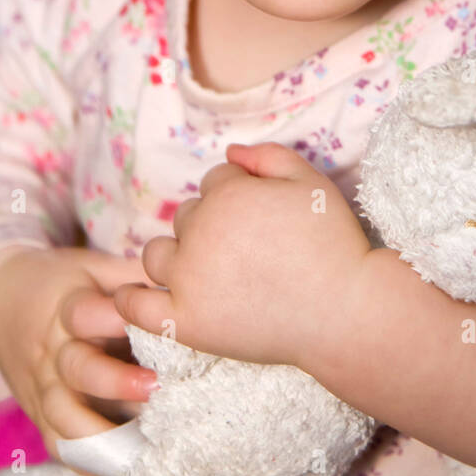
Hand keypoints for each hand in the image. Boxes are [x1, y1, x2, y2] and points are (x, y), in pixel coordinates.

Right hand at [0, 246, 161, 463]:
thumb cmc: (62, 284)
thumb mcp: (92, 267)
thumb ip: (131, 275)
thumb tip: (182, 277)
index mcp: (67, 307)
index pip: (85, 313)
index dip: (117, 318)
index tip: (156, 321)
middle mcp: (52, 349)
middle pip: (77, 369)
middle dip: (116, 381)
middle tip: (157, 387)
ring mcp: (43, 386)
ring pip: (63, 416)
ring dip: (103, 432)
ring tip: (145, 441)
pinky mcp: (39, 413)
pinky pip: (57, 444)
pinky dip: (87, 460)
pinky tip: (122, 467)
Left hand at [113, 143, 370, 369]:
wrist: (346, 312)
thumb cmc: (334, 244)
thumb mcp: (311, 182)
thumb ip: (268, 156)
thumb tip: (229, 152)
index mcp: (226, 195)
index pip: (214, 183)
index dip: (239, 197)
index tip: (263, 221)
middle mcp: (199, 233)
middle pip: (187, 218)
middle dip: (210, 227)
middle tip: (249, 253)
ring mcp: (188, 281)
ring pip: (158, 255)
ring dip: (176, 257)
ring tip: (209, 273)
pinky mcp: (186, 323)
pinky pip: (137, 307)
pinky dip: (130, 299)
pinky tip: (133, 296)